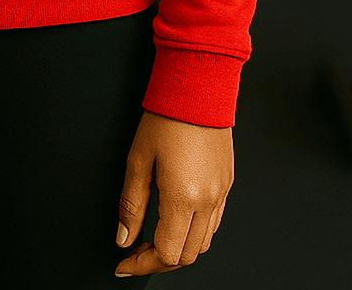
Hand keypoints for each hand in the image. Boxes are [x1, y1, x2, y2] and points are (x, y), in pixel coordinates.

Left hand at [114, 111, 232, 275]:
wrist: (198, 86)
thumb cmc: (167, 116)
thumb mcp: (138, 159)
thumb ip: (131, 205)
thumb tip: (124, 239)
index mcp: (184, 197)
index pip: (166, 253)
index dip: (141, 264)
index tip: (125, 262)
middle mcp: (208, 200)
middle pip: (186, 256)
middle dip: (159, 261)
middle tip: (136, 251)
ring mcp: (222, 193)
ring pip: (203, 243)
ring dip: (178, 248)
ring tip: (154, 237)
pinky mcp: (227, 183)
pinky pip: (214, 223)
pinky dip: (194, 232)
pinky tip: (176, 219)